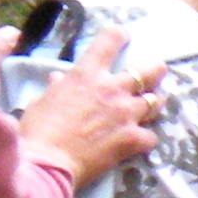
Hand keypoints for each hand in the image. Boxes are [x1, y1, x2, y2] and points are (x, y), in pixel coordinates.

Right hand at [18, 27, 163, 182]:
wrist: (48, 161)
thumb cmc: (39, 129)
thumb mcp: (43, 100)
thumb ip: (58, 87)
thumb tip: (58, 77)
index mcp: (87, 74)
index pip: (109, 42)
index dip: (119, 36)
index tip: (123, 36)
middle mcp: (112, 89)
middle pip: (148, 71)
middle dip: (156, 70)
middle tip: (159, 70)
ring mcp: (125, 113)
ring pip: (155, 102)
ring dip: (154, 102)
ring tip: (153, 104)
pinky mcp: (132, 138)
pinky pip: (150, 136)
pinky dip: (146, 138)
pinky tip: (140, 141)